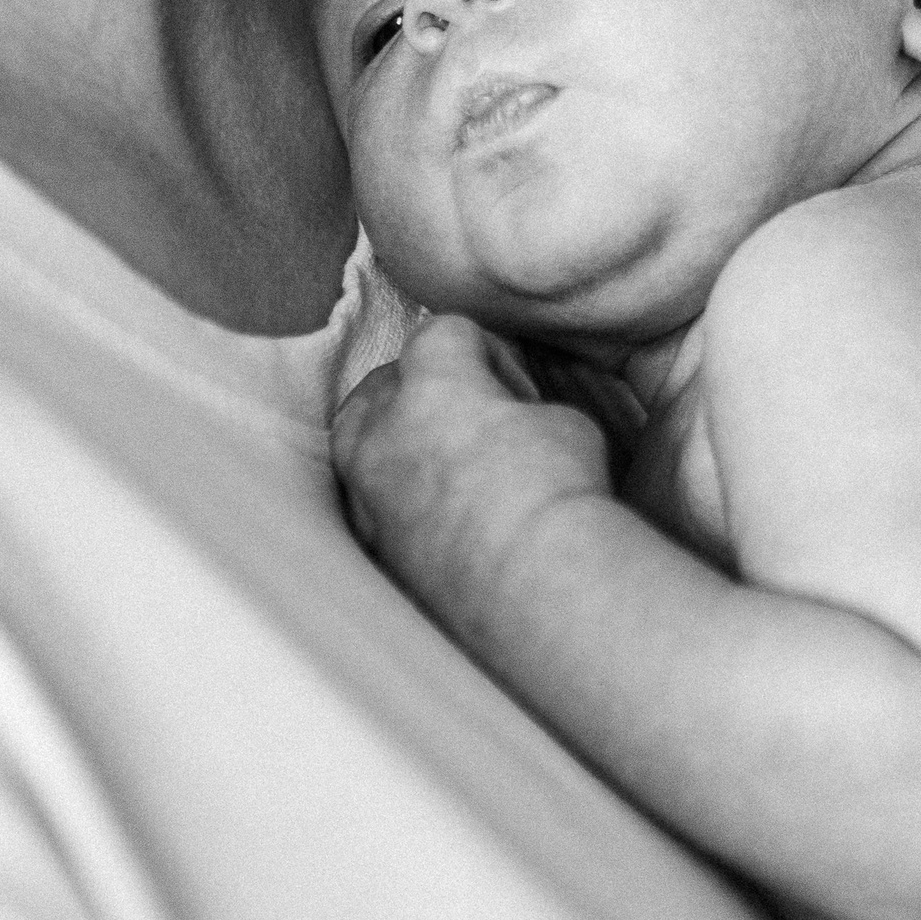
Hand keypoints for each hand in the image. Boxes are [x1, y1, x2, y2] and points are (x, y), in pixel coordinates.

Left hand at [333, 315, 610, 637]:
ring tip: (443, 460)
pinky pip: (366, 497)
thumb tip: (510, 420)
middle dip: (424, 388)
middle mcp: (383, 430)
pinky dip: (392, 493)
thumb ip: (518, 405)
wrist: (539, 588)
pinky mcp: (370, 544)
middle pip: (384, 380)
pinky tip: (437, 511)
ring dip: (392, 435)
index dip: (488, 353)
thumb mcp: (564, 421)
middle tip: (477, 420)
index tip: (516, 392)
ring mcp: (367, 491)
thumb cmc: (559, 494)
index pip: (443, 331)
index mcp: (432, 384)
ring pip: (356, 436)